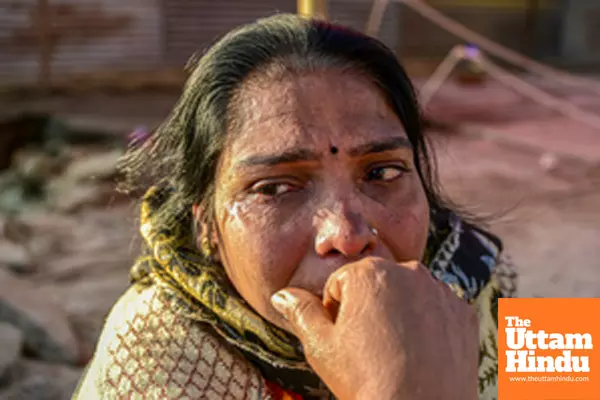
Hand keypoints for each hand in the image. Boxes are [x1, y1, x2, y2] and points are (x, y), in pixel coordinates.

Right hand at [270, 257, 478, 399]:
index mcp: (369, 272)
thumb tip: (282, 295)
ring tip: (394, 352)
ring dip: (398, 313)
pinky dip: (427, 325)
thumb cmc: (366, 382)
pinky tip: (420, 353)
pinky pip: (436, 309)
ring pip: (407, 294)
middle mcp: (409, 271)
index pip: (341, 283)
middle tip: (369, 347)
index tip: (346, 340)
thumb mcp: (321, 347)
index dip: (337, 313)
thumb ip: (301, 312)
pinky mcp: (463, 312)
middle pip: (375, 284)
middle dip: (368, 308)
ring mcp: (440, 291)